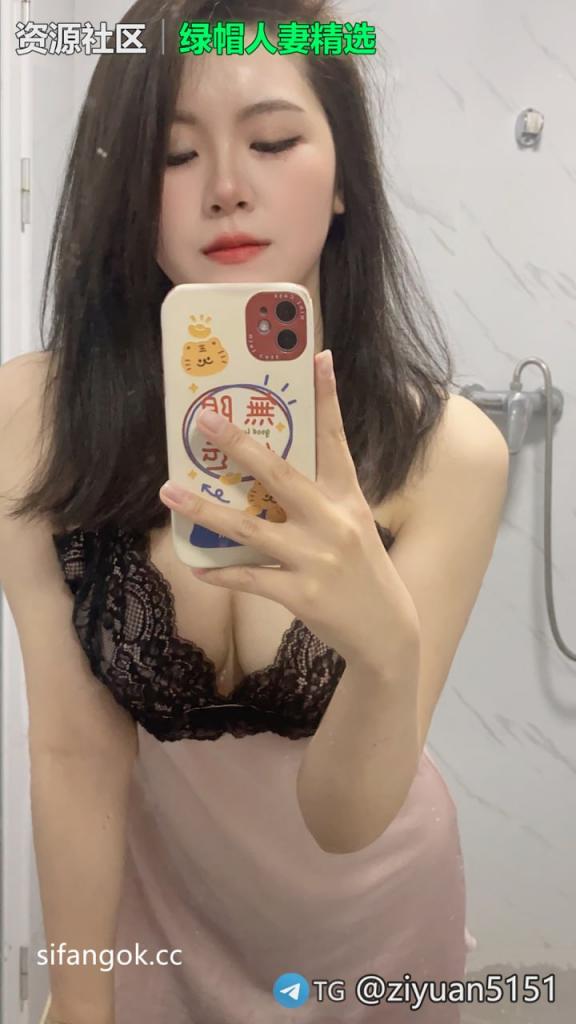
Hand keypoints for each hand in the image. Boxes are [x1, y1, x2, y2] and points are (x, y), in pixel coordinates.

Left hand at [159, 350, 418, 667]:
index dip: (327, 398)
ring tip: (170, 493)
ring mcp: (315, 558)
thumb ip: (322, 498)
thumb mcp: (354, 524)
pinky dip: (221, 572)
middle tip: (206, 419)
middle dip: (239, 444)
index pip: (335, 440)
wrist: (387, 630)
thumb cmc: (364, 571)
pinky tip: (197, 567)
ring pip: (250, 527)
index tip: (318, 357)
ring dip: (205, 509)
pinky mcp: (302, 594)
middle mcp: (332, 522)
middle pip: (279, 474)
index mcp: (348, 499)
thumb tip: (273, 473)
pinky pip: (249, 578)